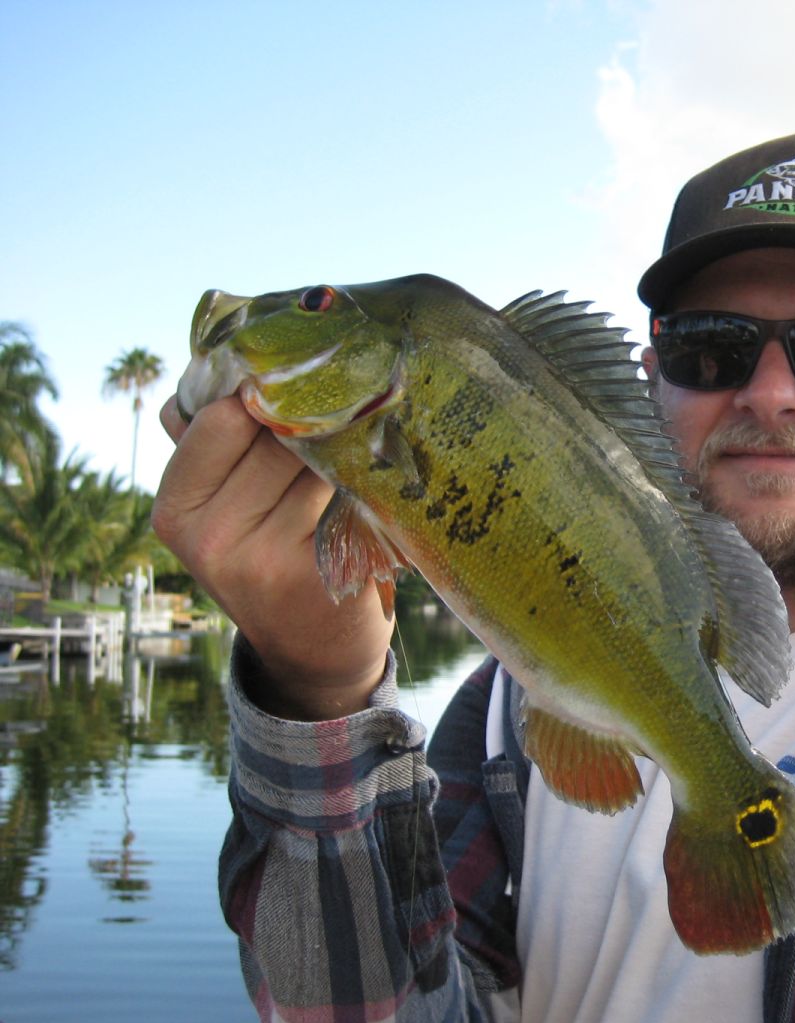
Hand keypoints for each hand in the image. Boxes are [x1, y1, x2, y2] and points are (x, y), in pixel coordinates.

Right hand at [151, 394, 392, 719]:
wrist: (312, 651)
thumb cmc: (271, 555)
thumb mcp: (223, 507)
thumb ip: (214, 444)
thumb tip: (225, 359)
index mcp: (175, 509)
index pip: (221, 419)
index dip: (267, 396)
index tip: (301, 384)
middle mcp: (209, 539)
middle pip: (277, 439)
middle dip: (317, 421)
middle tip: (351, 406)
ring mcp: (264, 561)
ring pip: (321, 464)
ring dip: (350, 449)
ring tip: (366, 445)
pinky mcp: (319, 576)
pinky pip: (353, 500)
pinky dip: (371, 486)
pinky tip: (379, 487)